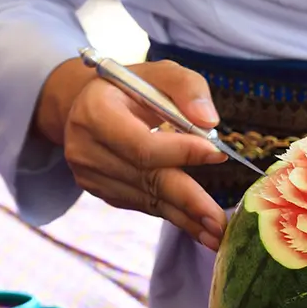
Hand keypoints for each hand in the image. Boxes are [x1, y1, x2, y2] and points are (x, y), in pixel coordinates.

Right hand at [35, 58, 228, 249]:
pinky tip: (199, 227)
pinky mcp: (104, 192)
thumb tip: (209, 122)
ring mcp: (92, 176)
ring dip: (186, 217)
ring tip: (217, 234)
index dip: (181, 151)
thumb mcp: (160, 73)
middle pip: (147, 179)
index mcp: (96, 113)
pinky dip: (174, 214)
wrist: (88, 107)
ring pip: (149, 198)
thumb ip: (187, 88)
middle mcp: (87, 149)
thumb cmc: (133, 88)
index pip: (141, 144)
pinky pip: (145, 205)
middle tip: (219, 222)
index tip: (218, 154)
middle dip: (188, 201)